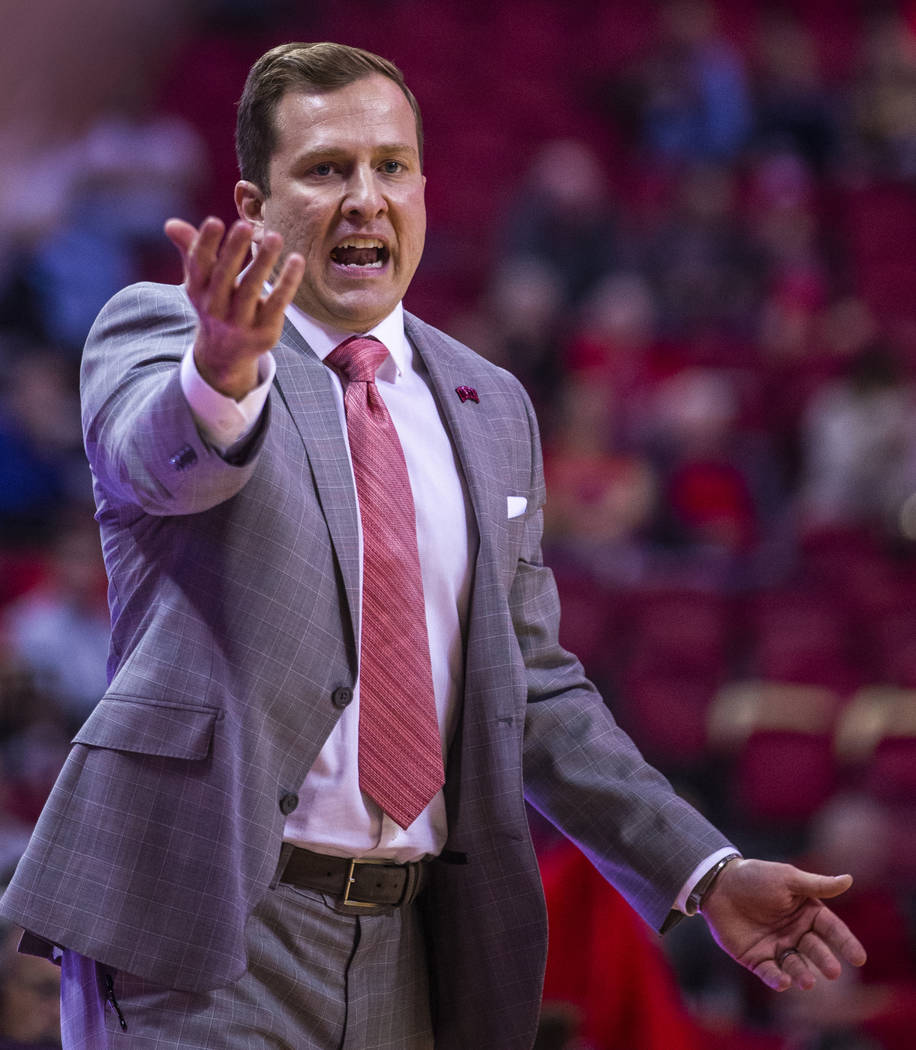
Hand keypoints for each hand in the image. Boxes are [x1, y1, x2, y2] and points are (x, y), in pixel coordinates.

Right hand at [165, 216, 304, 398]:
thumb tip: (170, 223)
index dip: (204, 244)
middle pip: (224, 277)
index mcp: (198, 290)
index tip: (215, 221)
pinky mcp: (264, 333)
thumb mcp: (200, 279)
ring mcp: (240, 322)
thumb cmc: (215, 302)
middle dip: (233, 251)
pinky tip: (297, 260)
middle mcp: (215, 308)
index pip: (199, 265)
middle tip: (245, 225)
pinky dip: (287, 283)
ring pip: (251, 290)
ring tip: (275, 236)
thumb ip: (191, 249)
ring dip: (263, 262)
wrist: (225, 354)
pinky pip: (277, 305)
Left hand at [700, 858, 866, 991]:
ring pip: (795, 965)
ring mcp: (777, 947)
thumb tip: (848, 879)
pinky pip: (770, 973)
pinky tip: (782, 981)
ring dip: (802, 974)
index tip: (859, 958)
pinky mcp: (757, 959)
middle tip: (832, 971)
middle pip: (815, 950)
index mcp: (807, 913)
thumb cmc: (755, 877)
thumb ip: (816, 885)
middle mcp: (796, 933)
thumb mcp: (787, 878)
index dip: (845, 943)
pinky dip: (777, 979)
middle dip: (824, 961)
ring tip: (807, 981)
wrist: (718, 885)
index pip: (832, 930)